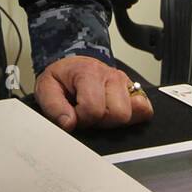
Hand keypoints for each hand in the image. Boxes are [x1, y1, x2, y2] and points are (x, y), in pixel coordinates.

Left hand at [35, 54, 152, 130]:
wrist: (72, 67)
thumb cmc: (62, 78)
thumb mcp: (46, 88)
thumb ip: (53, 108)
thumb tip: (69, 124)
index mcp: (89, 72)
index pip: (94, 109)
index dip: (81, 119)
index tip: (73, 114)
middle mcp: (111, 75)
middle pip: (118, 114)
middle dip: (100, 122)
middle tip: (87, 115)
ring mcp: (124, 83)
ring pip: (131, 114)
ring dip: (112, 120)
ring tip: (98, 113)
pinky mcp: (133, 91)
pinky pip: (145, 110)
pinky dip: (132, 117)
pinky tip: (113, 113)